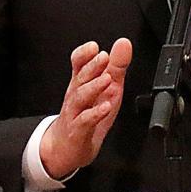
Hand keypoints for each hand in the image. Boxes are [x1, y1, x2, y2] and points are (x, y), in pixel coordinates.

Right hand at [40, 38, 132, 179]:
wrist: (66, 148)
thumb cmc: (88, 114)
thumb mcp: (108, 88)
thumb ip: (116, 66)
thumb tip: (124, 43)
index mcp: (82, 82)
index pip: (77, 64)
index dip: (84, 54)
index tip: (94, 46)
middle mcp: (76, 95)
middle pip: (80, 78)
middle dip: (91, 66)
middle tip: (103, 57)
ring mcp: (75, 113)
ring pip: (80, 98)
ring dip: (93, 87)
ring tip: (107, 80)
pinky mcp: (78, 131)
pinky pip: (84, 121)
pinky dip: (95, 113)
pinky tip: (105, 107)